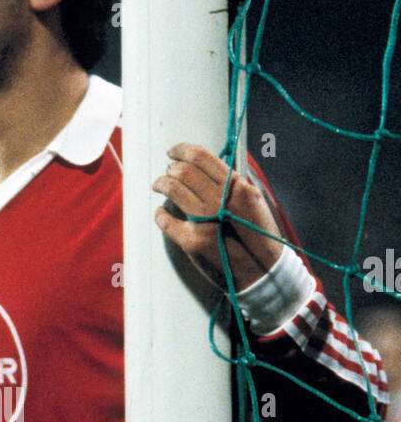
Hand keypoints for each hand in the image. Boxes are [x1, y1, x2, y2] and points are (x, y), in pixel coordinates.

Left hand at [152, 144, 282, 291]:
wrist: (261, 271)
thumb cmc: (259, 236)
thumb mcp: (254, 200)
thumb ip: (234, 183)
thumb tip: (211, 167)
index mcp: (236, 187)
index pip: (201, 157)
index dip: (182, 150)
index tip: (173, 152)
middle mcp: (219, 200)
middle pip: (183, 171)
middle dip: (170, 169)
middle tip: (167, 172)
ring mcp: (204, 221)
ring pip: (172, 190)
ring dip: (161, 184)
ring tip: (159, 186)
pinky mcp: (192, 241)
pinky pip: (166, 221)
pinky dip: (160, 214)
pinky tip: (160, 213)